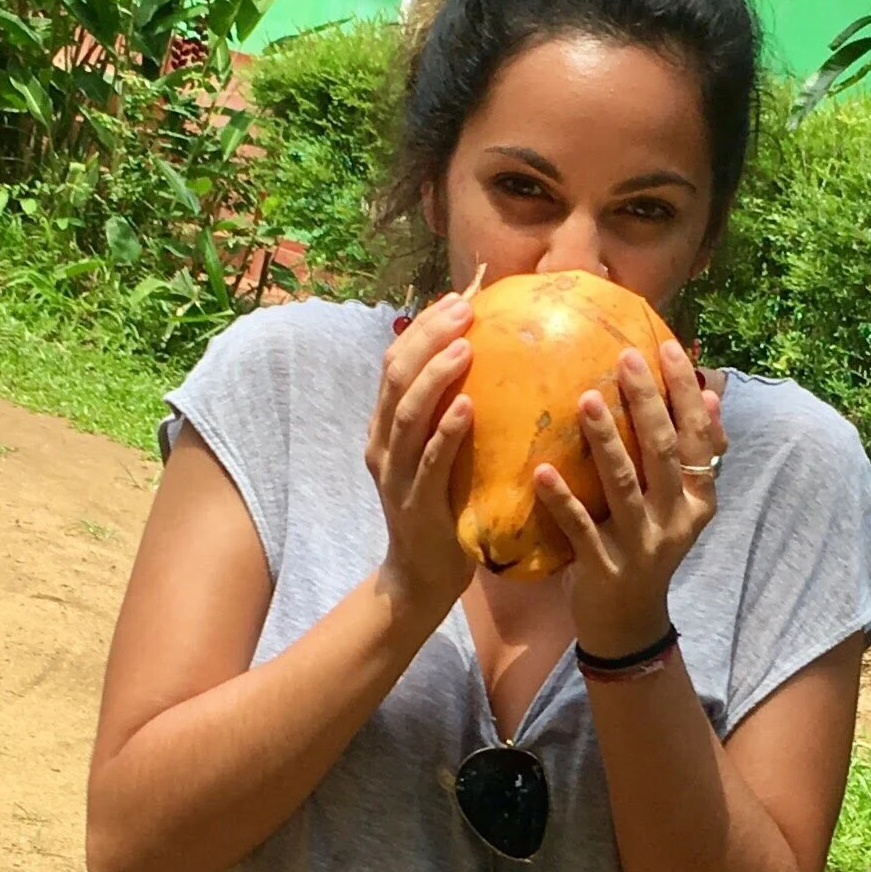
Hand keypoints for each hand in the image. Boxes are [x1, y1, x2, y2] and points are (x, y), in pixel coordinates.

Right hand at [364, 293, 473, 634]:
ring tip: (466, 345)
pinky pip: (430, 461)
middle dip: (429, 336)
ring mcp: (395, 473)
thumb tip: (488, 365)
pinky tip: (468, 407)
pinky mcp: (415, 502)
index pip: (395, 362)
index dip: (424, 326)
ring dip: (435, 374)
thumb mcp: (441, 453)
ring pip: (406, 412)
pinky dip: (446, 431)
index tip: (461, 297)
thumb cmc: (444, 508)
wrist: (422, 575)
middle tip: (466, 309)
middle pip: (396, 376)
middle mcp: (382, 443)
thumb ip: (450, 413)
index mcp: (385, 426)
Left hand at [537, 339, 727, 655]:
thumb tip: (709, 393)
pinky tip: (540, 472)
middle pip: (663, 453)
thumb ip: (692, 455)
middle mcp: (675, 520)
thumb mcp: (679, 506)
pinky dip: (561, 500)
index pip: (697, 436)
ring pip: (623, 485)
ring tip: (585, 399)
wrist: (629, 622)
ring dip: (605, 441)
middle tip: (624, 359)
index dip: (683, 392)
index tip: (667, 348)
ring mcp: (640, 545)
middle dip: (647, 403)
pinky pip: (580, 529)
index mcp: (697, 500)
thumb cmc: (647, 548)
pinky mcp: (604, 568)